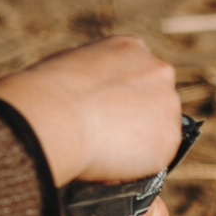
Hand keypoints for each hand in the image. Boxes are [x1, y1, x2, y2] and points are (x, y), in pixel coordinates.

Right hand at [0, 37, 179, 186]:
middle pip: (157, 103)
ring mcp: (167, 104)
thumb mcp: (71, 70)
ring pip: (161, 132)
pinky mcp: (169, 138)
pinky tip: (115, 165)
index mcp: (131, 48)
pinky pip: (158, 159)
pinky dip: (140, 167)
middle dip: (139, 121)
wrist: (55, 116)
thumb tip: (89, 104)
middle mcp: (158, 71)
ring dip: (142, 145)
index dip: (124, 101)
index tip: (109, 116)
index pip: (139, 79)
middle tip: (111, 140)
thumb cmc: (46, 94)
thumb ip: (93, 81)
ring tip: (109, 154)